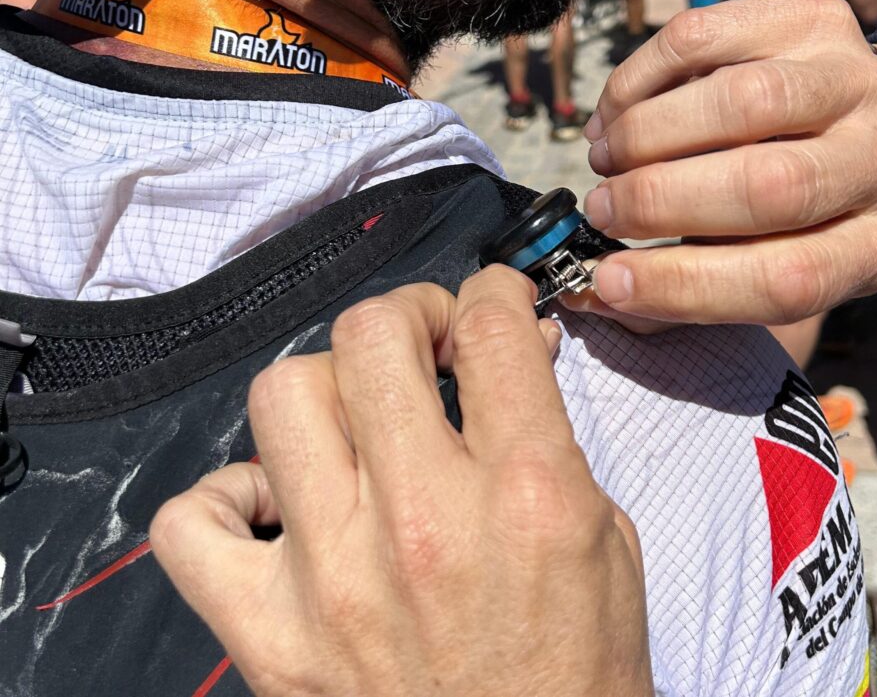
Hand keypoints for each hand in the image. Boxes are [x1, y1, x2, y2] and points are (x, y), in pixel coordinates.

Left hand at [150, 267, 652, 696]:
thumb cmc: (571, 683)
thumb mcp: (606, 543)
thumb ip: (551, 440)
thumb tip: (509, 360)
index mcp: (527, 498)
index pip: (490, 329)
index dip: (491, 294)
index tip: (487, 306)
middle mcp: (425, 525)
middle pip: (372, 335)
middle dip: (404, 315)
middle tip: (421, 343)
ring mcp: (334, 579)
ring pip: (283, 397)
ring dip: (325, 386)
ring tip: (353, 419)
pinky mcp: (271, 635)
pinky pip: (194, 523)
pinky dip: (226, 498)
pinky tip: (276, 507)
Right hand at [577, 0, 876, 325]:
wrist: (858, 119)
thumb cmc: (794, 215)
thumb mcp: (764, 267)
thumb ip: (688, 291)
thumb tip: (596, 289)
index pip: (785, 281)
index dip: (681, 285)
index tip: (607, 279)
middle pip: (769, 186)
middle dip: (658, 201)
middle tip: (603, 209)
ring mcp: (859, 80)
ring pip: (743, 101)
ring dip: (646, 135)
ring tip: (605, 159)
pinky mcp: (815, 18)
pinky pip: (710, 38)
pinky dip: (641, 78)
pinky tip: (616, 113)